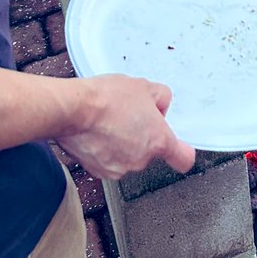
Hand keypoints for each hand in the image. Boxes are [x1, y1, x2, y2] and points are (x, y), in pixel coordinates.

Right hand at [54, 74, 195, 180]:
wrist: (73, 109)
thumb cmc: (107, 98)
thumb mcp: (145, 86)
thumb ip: (161, 98)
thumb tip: (160, 107)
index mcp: (158, 141)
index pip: (183, 159)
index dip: (182, 151)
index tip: (181, 148)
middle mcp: (140, 160)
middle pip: (150, 150)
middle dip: (143, 134)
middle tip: (130, 113)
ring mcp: (118, 168)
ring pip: (128, 155)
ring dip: (123, 141)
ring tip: (110, 120)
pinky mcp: (97, 171)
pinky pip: (108, 159)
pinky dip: (105, 148)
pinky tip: (98, 130)